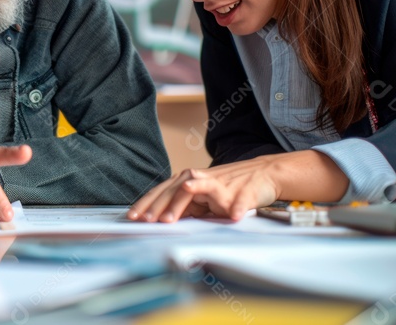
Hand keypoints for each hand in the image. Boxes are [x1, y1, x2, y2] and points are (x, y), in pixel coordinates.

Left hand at [126, 151, 348, 222]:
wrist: (263, 174)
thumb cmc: (229, 188)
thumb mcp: (202, 201)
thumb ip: (184, 207)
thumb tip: (160, 219)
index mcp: (187, 181)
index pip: (161, 192)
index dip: (146, 204)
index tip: (132, 217)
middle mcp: (199, 179)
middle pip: (172, 191)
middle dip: (156, 207)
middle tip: (145, 221)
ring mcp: (220, 184)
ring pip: (196, 191)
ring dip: (181, 206)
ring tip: (169, 219)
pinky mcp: (242, 191)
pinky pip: (239, 200)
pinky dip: (237, 207)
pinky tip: (233, 214)